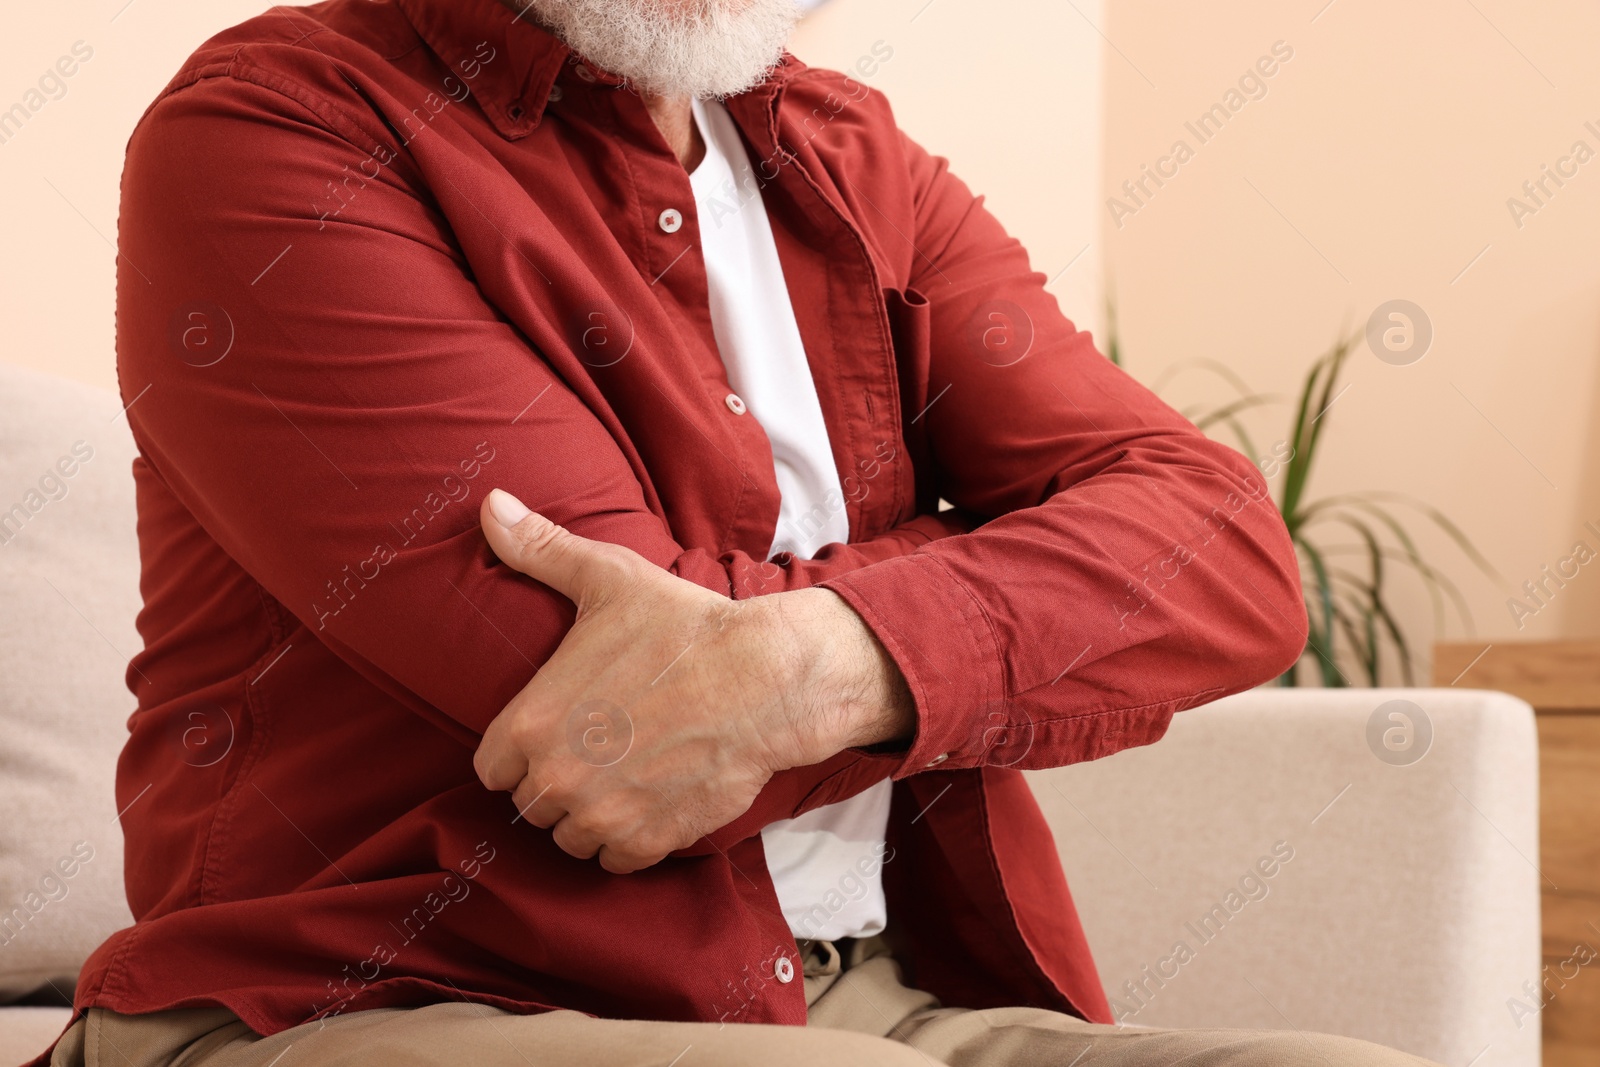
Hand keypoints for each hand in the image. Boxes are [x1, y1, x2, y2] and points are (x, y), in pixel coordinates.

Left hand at [473, 489, 913, 872]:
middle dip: (559, 782)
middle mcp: (556, 779)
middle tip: (600, 749)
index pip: (492, 768)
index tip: (556, 733)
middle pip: (532, 806)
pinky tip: (651, 801)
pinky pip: (615, 861)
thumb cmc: (682, 627)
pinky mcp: (647, 841)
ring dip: (592, 816)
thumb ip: (540, 551)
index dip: (522, 751)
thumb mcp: (608, 580)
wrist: (763, 679)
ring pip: (572, 837)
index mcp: (531, 723)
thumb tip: (490, 505)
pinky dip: (629, 840)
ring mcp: (602, 816)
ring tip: (625, 776)